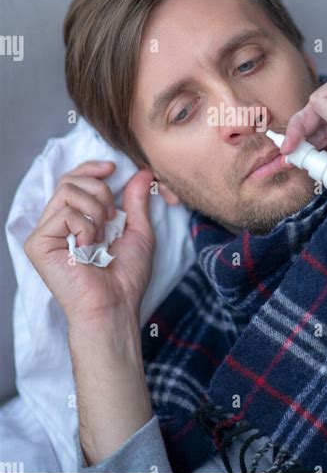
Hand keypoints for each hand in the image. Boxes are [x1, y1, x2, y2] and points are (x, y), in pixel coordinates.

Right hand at [24, 161, 155, 325]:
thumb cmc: (126, 276)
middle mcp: (56, 225)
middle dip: (100, 192)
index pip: (73, 180)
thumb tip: (142, 172)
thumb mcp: (138, 230)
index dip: (91, 168)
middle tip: (112, 218)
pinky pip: (64, 212)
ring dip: (95, 211)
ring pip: (68, 191)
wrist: (115, 304)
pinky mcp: (37, 244)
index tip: (113, 169)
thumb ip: (137, 200)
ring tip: (101, 237)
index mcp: (75, 221)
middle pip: (70, 180)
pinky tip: (87, 248)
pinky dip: (85, 227)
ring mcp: (44, 234)